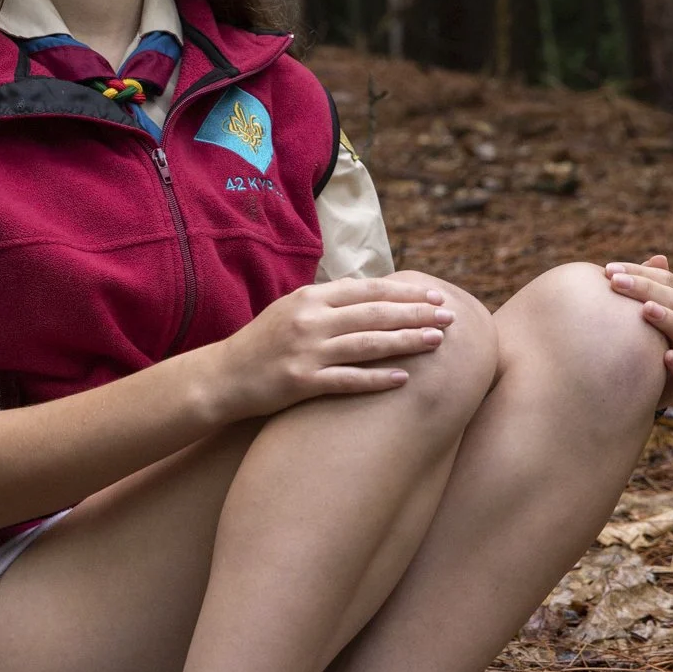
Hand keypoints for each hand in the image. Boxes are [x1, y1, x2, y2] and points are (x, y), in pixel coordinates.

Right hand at [209, 276, 454, 423]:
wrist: (222, 376)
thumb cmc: (262, 344)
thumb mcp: (291, 310)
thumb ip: (328, 301)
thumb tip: (369, 291)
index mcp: (309, 298)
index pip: (366, 290)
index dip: (402, 292)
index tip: (433, 295)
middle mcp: (309, 320)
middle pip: (374, 314)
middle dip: (416, 313)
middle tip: (449, 316)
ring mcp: (305, 351)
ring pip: (367, 343)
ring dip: (406, 341)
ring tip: (437, 341)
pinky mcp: (301, 382)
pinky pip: (347, 380)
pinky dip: (377, 379)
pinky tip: (404, 379)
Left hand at [604, 253, 672, 407]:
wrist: (643, 385)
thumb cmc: (642, 341)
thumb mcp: (643, 313)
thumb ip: (649, 288)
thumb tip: (659, 258)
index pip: (669, 282)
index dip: (640, 273)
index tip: (608, 269)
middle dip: (646, 289)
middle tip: (615, 282)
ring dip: (667, 320)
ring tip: (646, 309)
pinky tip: (666, 356)